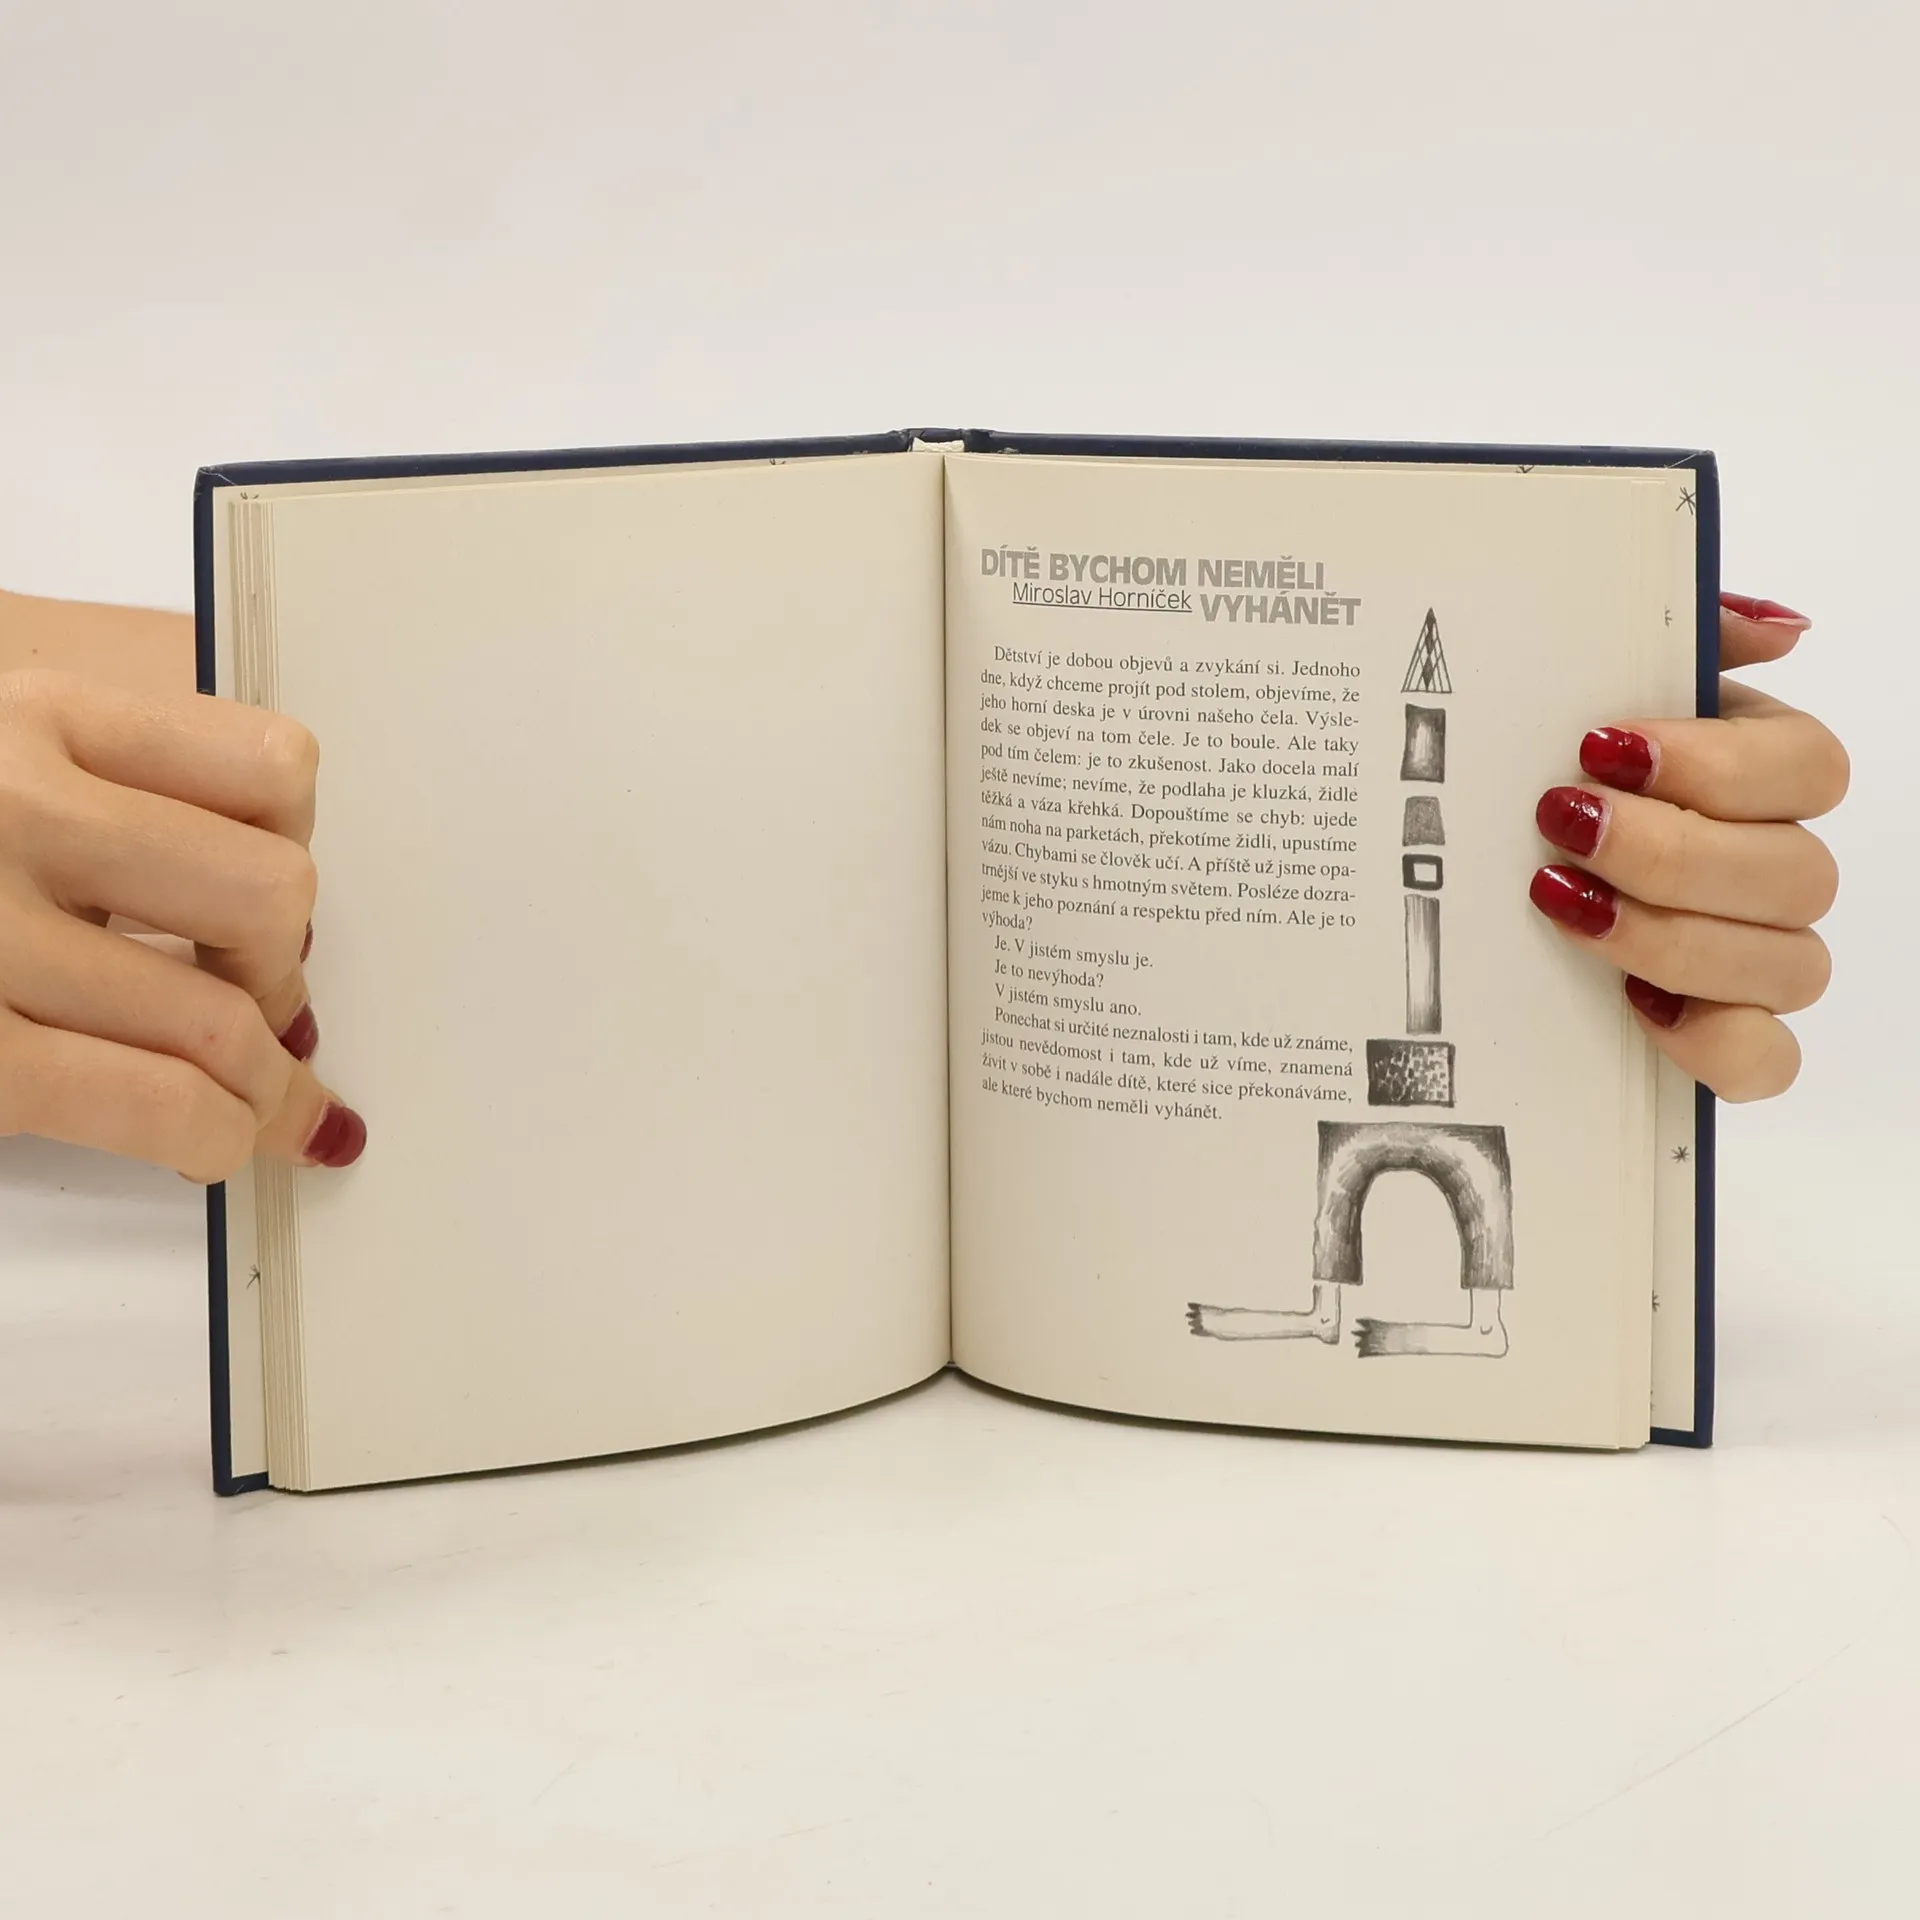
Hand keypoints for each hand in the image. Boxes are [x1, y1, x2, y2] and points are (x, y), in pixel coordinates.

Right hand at [0, 666, 364, 1176]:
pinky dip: (217, 1136)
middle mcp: (14, 806)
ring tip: (265, 1100)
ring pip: (228, 1020)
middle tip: (262, 1008)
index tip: (266, 897)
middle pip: (273, 897)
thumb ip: (117, 784)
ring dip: (268, 1083)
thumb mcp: (1, 758)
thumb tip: (271, 904)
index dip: (295, 847)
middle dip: (279, 972)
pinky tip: (217, 1139)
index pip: (273, 769)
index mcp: (36, 716)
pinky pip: (163, 1104)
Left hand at [1529, 593, 1846, 1101]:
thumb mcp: (1587, 674)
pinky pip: (1767, 1061)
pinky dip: (1713, 1042)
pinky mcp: (1720, 1034)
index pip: (1810, 769)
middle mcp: (1774, 864)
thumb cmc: (1538, 758)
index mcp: (1758, 770)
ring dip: (1674, 938)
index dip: (1719, 765)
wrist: (1452, 847)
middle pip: (1800, 873)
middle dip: (1671, 852)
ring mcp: (1757, 955)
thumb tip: (1778, 629)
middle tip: (1561, 825)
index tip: (1604, 747)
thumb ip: (1684, 634)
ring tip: (1564, 903)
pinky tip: (1634, 1001)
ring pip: (1790, 965)